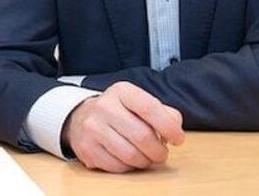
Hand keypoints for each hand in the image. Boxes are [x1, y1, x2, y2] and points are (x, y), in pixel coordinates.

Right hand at [63, 81, 183, 172]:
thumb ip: (163, 112)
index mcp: (121, 91)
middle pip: (142, 136)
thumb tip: (175, 128)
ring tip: (145, 156)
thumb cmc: (119, 112)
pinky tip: (128, 159)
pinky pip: (118, 167)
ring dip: (145, 161)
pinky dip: (129, 167)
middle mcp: (104, 106)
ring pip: (131, 155)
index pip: (150, 108)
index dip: (169, 127)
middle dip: (159, 151)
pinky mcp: (87, 148)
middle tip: (161, 153)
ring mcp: (93, 128)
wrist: (81, 118)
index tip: (178, 138)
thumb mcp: (139, 103)